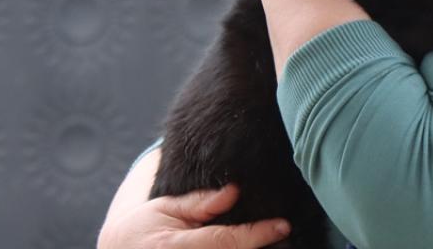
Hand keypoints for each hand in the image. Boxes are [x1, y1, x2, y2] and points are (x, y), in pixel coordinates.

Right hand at [97, 184, 290, 248]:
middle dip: (262, 248)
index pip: (225, 242)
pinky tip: (259, 246)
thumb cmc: (144, 228)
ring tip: (280, 243)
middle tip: (287, 236)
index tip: (283, 225)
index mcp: (176, 246)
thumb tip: (234, 190)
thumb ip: (200, 202)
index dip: (257, 234)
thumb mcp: (165, 208)